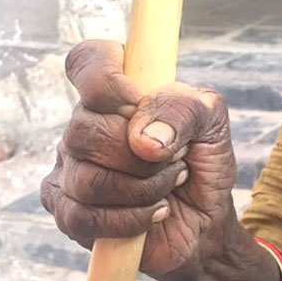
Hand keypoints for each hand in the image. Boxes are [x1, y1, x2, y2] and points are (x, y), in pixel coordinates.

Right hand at [41, 40, 239, 280]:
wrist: (205, 219)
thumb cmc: (203, 161)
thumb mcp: (212, 123)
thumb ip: (184, 109)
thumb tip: (143, 138)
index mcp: (118, 91)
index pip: (87, 61)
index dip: (106, 78)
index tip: (138, 100)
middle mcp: (86, 124)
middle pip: (87, 130)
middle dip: (144, 156)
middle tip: (176, 160)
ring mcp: (71, 168)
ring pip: (87, 179)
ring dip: (144, 189)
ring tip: (169, 187)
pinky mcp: (69, 212)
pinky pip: (83, 217)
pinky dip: (129, 219)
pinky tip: (154, 213)